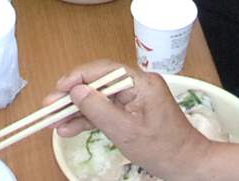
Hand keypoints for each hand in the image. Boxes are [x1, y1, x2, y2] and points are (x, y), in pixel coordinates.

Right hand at [48, 64, 221, 180]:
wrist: (189, 167)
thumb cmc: (165, 150)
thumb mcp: (128, 133)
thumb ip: (100, 111)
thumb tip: (76, 91)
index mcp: (142, 82)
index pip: (104, 70)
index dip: (77, 78)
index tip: (58, 90)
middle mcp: (138, 85)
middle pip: (98, 83)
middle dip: (72, 96)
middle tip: (49, 107)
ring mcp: (135, 99)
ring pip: (99, 98)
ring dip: (77, 110)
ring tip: (54, 121)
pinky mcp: (132, 112)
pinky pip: (106, 110)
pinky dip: (89, 119)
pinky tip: (70, 128)